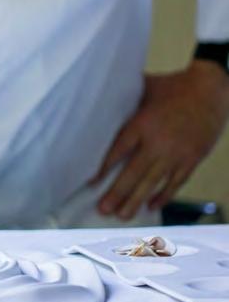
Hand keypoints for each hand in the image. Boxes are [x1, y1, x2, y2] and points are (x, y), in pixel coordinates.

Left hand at [89, 60, 228, 219]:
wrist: (210, 90)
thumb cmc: (174, 87)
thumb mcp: (144, 88)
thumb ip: (123, 98)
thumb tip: (97, 97)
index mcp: (143, 123)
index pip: (119, 150)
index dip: (104, 168)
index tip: (92, 181)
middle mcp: (158, 142)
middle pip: (134, 173)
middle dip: (117, 193)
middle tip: (103, 209)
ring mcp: (176, 154)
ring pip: (153, 182)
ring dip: (136, 200)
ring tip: (123, 214)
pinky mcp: (191, 159)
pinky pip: (175, 182)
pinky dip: (163, 195)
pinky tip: (151, 205)